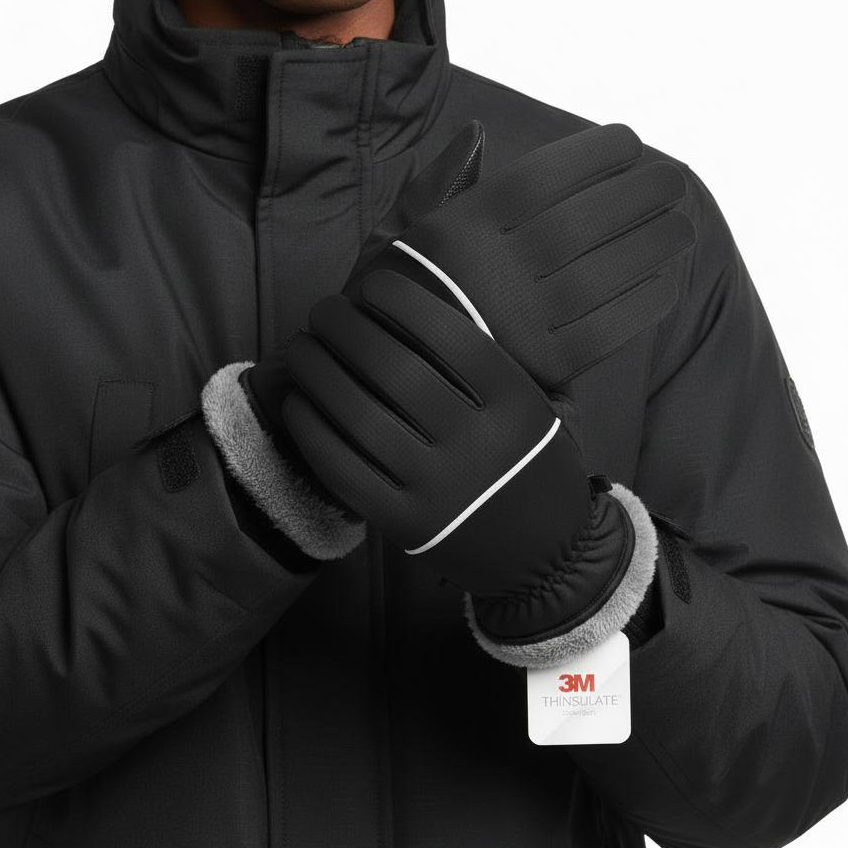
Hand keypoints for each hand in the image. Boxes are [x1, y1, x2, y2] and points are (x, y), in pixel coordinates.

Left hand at [282, 269, 646, 649]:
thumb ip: (509, 362)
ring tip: (303, 346)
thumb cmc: (538, 467)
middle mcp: (480, 447)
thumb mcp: (547, 411)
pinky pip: (343, 469)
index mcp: (518, 407)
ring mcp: (440, 491)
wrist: (546, 561)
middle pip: (396, 371)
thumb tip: (444, 295)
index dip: (403, 303)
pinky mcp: (405, 525)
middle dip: (348, 330)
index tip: (371, 285)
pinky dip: (313, 429)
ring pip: (360, 417)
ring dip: (320, 372)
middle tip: (324, 310)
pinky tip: (300, 401)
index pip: (452, 338)